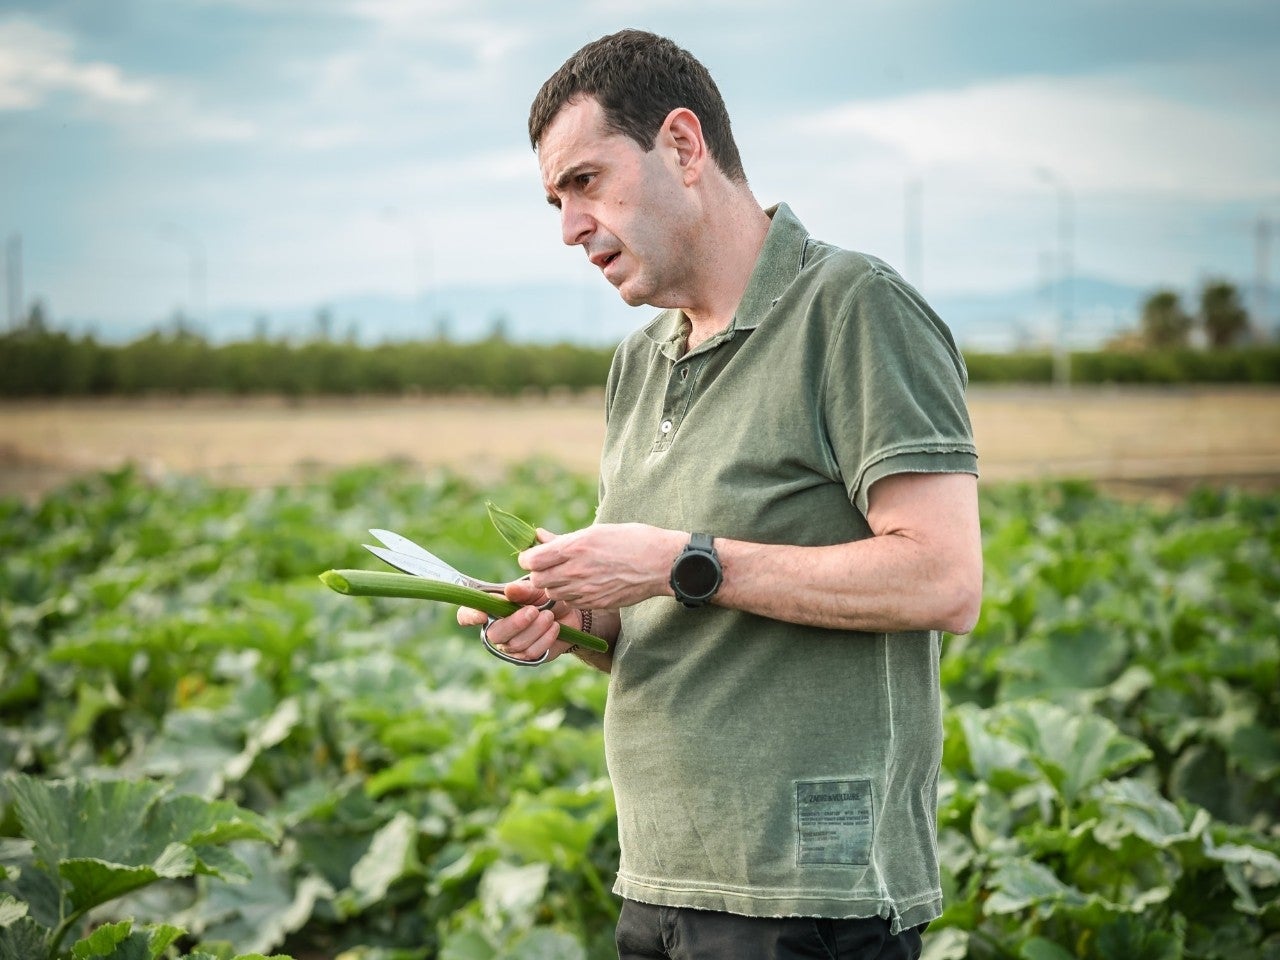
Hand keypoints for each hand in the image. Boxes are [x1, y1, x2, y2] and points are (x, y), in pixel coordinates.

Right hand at [455, 563, 577, 663]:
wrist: (568, 614)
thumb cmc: (545, 598)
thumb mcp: (536, 590)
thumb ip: (523, 590)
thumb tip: (510, 590)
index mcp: (491, 609)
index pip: (467, 615)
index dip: (469, 616)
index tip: (482, 615)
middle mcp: (496, 630)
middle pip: (494, 634)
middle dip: (515, 623)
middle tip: (534, 610)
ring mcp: (510, 647)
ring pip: (516, 645)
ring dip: (536, 629)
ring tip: (549, 616)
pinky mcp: (526, 657)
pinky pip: (531, 653)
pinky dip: (545, 638)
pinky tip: (554, 627)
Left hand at [519, 523, 682, 609]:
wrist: (661, 563)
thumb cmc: (631, 539)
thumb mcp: (596, 532)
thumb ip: (563, 539)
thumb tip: (538, 535)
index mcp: (575, 547)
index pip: (532, 560)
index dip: (529, 558)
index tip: (535, 555)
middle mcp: (576, 570)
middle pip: (537, 580)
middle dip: (539, 573)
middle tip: (550, 566)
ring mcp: (586, 590)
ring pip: (552, 594)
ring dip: (554, 585)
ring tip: (568, 575)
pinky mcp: (596, 603)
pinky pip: (571, 602)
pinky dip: (570, 595)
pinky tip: (583, 585)